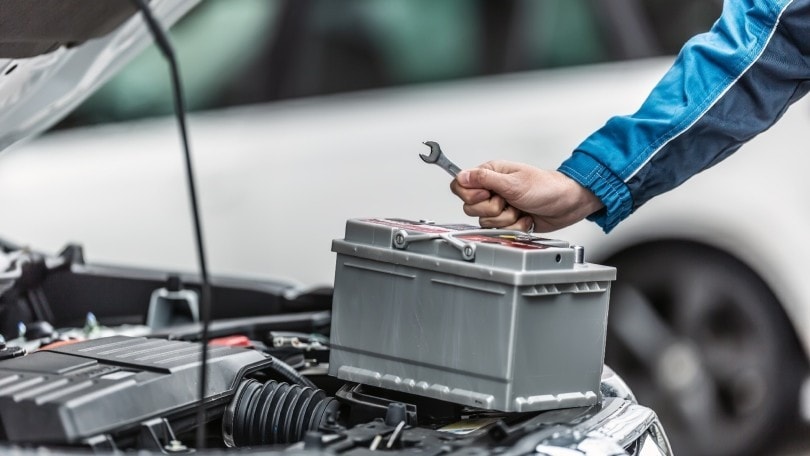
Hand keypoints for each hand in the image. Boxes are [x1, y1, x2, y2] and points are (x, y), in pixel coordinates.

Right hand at [450, 161, 603, 231]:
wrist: (568, 204)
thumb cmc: (546, 187)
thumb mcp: (513, 182)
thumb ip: (484, 179)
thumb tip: (461, 175)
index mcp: (490, 174)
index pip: (461, 185)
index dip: (470, 194)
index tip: (487, 194)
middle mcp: (492, 189)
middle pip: (471, 207)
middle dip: (493, 209)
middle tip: (508, 201)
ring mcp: (500, 206)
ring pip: (485, 221)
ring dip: (506, 219)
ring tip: (520, 209)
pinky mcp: (507, 220)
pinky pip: (499, 230)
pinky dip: (515, 227)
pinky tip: (525, 218)